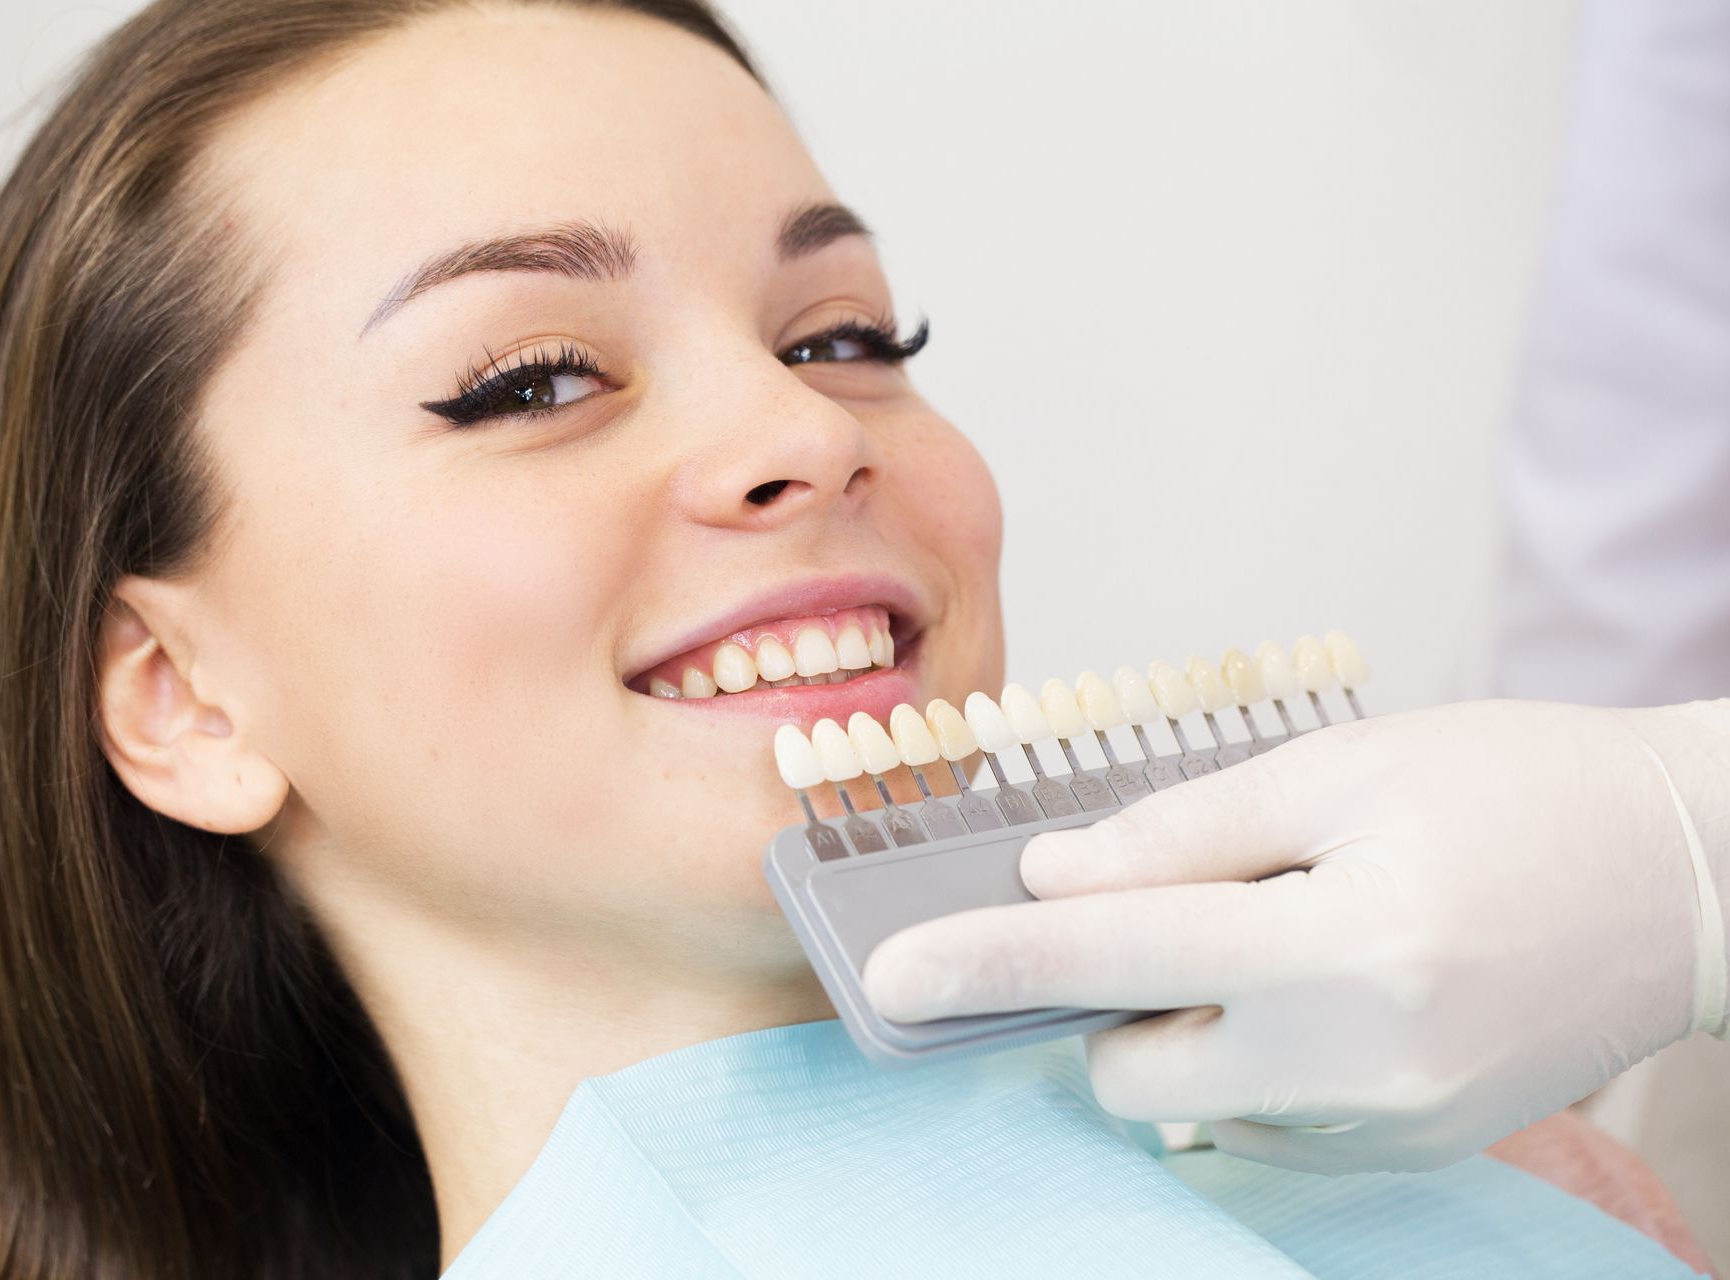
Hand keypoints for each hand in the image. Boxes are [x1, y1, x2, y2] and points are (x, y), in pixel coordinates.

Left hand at [861, 699, 1729, 1171]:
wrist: (1686, 879)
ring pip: (1192, 1098)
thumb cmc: (1519, 791)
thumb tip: (1052, 878)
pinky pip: (1262, 1119)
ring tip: (1287, 929)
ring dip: (1187, 1020)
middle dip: (1108, 993)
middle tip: (1179, 903)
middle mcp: (1364, 1069)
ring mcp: (1388, 1132)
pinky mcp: (1405, 1156)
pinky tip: (1329, 981)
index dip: (989, 963)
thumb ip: (1183, 831)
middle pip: (1131, 1063)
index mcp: (1348, 950)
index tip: (887, 974)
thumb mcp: (1344, 770)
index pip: (1115, 958)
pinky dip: (1252, 1053)